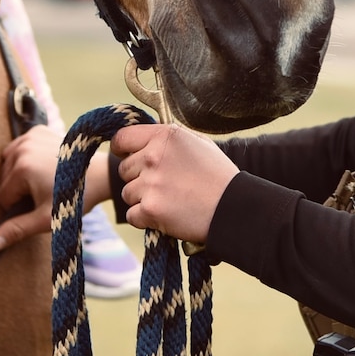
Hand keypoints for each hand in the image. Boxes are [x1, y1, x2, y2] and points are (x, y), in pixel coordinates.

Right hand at [0, 125, 112, 250]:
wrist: (100, 175)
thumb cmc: (74, 198)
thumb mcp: (46, 218)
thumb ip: (18, 229)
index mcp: (21, 168)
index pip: (2, 196)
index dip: (18, 207)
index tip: (38, 204)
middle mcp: (22, 147)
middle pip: (3, 178)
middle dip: (18, 190)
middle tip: (43, 192)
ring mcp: (30, 136)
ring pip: (8, 162)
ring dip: (19, 173)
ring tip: (42, 179)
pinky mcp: (38, 130)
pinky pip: (19, 147)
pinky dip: (25, 156)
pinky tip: (41, 164)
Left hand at [110, 126, 237, 245]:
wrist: (233, 207)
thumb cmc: (218, 176)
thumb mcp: (198, 143)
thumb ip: (169, 139)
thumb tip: (147, 138)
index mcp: (164, 137)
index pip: (122, 138)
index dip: (122, 149)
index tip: (126, 156)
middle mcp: (153, 156)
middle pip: (124, 169)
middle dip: (138, 178)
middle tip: (162, 186)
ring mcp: (150, 183)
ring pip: (127, 193)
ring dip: (142, 199)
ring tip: (169, 201)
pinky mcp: (150, 209)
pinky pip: (132, 215)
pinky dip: (145, 219)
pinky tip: (165, 215)